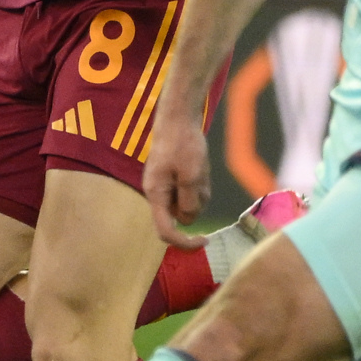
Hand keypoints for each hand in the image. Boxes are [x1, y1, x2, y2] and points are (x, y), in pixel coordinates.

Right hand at [142, 108, 214, 248]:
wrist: (177, 118)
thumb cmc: (182, 144)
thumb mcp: (191, 175)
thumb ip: (189, 201)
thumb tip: (188, 221)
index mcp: (156, 195)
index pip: (166, 231)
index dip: (184, 242)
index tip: (204, 241)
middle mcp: (158, 195)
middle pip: (181, 216)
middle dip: (196, 204)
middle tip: (202, 179)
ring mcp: (166, 187)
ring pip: (189, 204)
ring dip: (200, 192)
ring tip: (199, 168)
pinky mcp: (173, 180)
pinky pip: (191, 192)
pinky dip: (199, 184)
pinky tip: (199, 166)